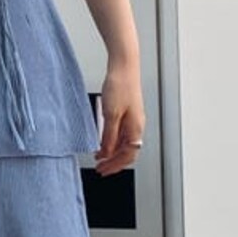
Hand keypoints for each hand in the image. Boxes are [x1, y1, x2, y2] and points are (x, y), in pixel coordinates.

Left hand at [94, 59, 144, 176]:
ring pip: (125, 143)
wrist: (123, 66)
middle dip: (114, 162)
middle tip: (100, 167)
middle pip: (127, 152)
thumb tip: (106, 152)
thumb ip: (109, 136)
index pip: (127, 156)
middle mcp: (137, 125)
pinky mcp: (128, 112)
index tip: (102, 170)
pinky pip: (122, 133)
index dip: (115, 165)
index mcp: (136, 128)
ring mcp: (133, 119)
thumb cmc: (120, 86)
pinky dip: (113, 141)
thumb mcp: (110, 115)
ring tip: (100, 156)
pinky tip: (103, 141)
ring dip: (112, 152)